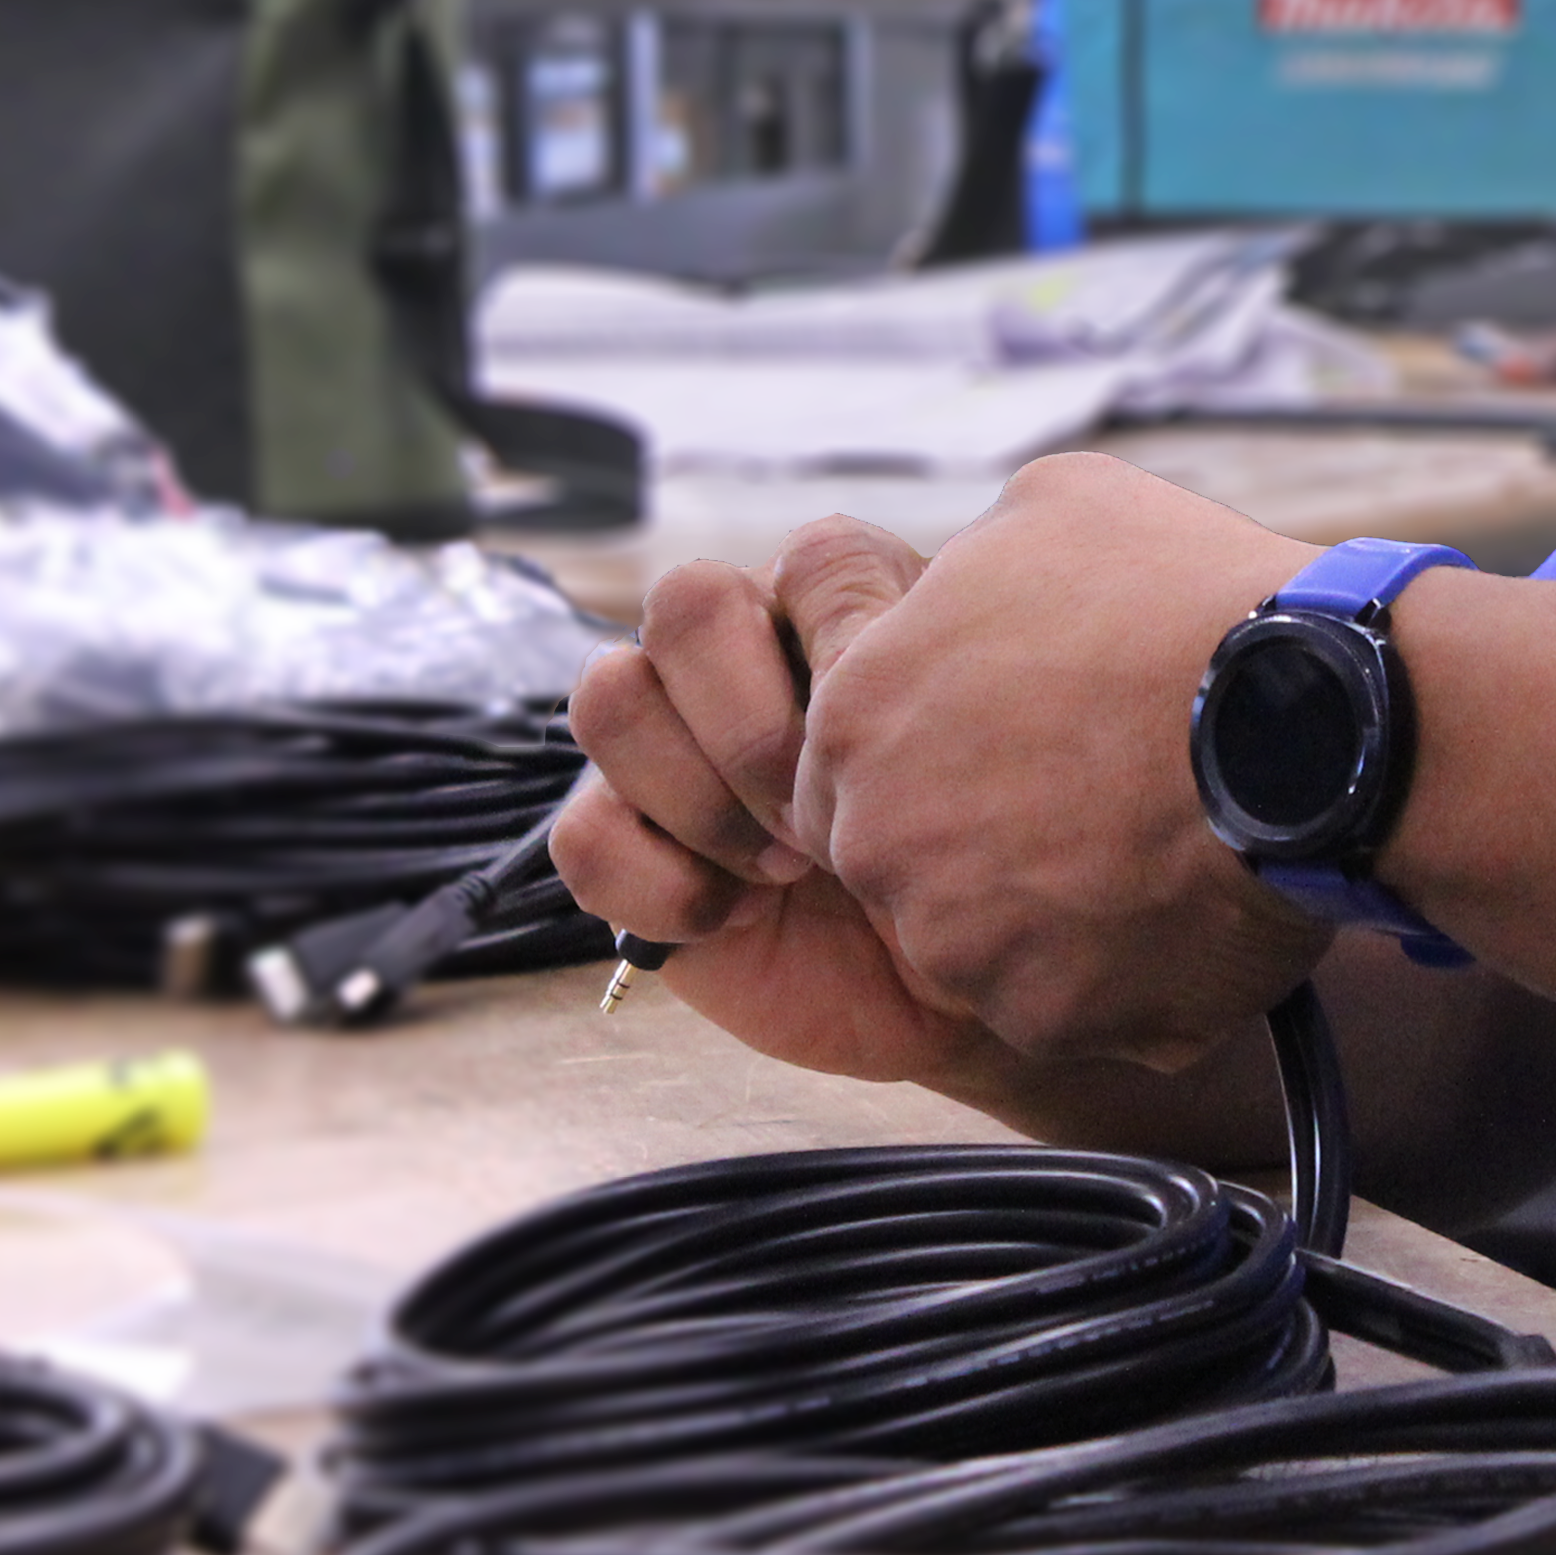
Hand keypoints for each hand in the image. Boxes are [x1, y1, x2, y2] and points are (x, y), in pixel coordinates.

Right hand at [551, 525, 1000, 1086]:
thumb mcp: (973, 755)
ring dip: (701, 802)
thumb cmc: (972, 864)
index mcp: (828, 606)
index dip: (841, 662)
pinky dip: (662, 889)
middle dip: (754, 732)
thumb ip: (909, 672)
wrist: (954, 996)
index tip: (890, 760)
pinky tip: (733, 918)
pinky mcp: (622, 841)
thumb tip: (849, 654)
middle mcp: (735, 655)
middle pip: (681, 605)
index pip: (801, 559)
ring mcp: (666, 745)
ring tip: (779, 872)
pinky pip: (582, 835)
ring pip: (609, 699)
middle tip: (816, 824)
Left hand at [786, 453, 1326, 1071]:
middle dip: (985, 842)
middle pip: (907, 867)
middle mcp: (881, 843)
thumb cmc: (1180, 597)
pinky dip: (1124, 977)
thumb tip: (969, 584)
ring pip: (986, 949)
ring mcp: (960, 946)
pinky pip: (1074, 1008)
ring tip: (1151, 849)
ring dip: (1052, 915)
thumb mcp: (1049, 510)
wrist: (1306, 721)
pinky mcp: (1048, 1020)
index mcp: (859, 712)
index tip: (1017, 749)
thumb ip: (971, 568)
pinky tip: (1189, 906)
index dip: (936, 759)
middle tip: (1089, 801)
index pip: (848, 767)